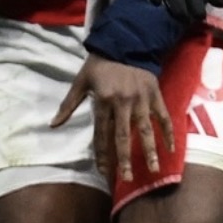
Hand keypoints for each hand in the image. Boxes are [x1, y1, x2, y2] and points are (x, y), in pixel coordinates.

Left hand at [52, 54, 173, 182]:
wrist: (125, 43)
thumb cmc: (100, 65)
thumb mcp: (81, 82)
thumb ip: (68, 105)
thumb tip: (53, 125)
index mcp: (103, 101)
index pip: (101, 134)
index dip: (102, 154)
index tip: (105, 172)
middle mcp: (123, 102)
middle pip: (123, 136)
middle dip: (125, 159)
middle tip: (128, 178)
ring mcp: (141, 99)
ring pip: (145, 129)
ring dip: (149, 150)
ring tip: (153, 168)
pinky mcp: (155, 94)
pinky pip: (163, 116)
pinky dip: (167, 132)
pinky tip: (170, 148)